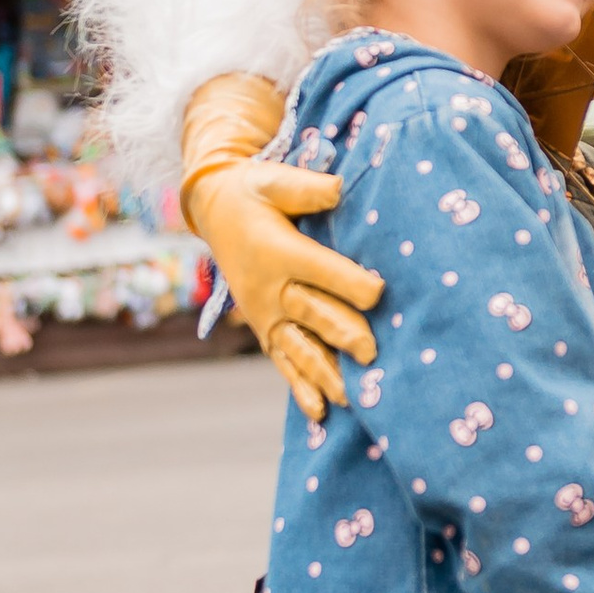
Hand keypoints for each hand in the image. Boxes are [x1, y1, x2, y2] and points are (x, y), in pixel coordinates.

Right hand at [179, 72, 383, 417]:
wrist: (214, 211)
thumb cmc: (256, 191)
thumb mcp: (275, 180)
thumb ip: (306, 189)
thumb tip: (339, 189)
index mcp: (276, 250)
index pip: (318, 269)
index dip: (348, 280)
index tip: (380, 292)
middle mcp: (268, 288)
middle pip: (311, 313)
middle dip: (342, 333)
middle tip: (372, 354)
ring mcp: (265, 314)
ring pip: (299, 346)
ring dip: (325, 371)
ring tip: (351, 396)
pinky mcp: (264, 329)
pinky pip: (283, 361)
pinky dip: (300, 386)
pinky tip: (320, 412)